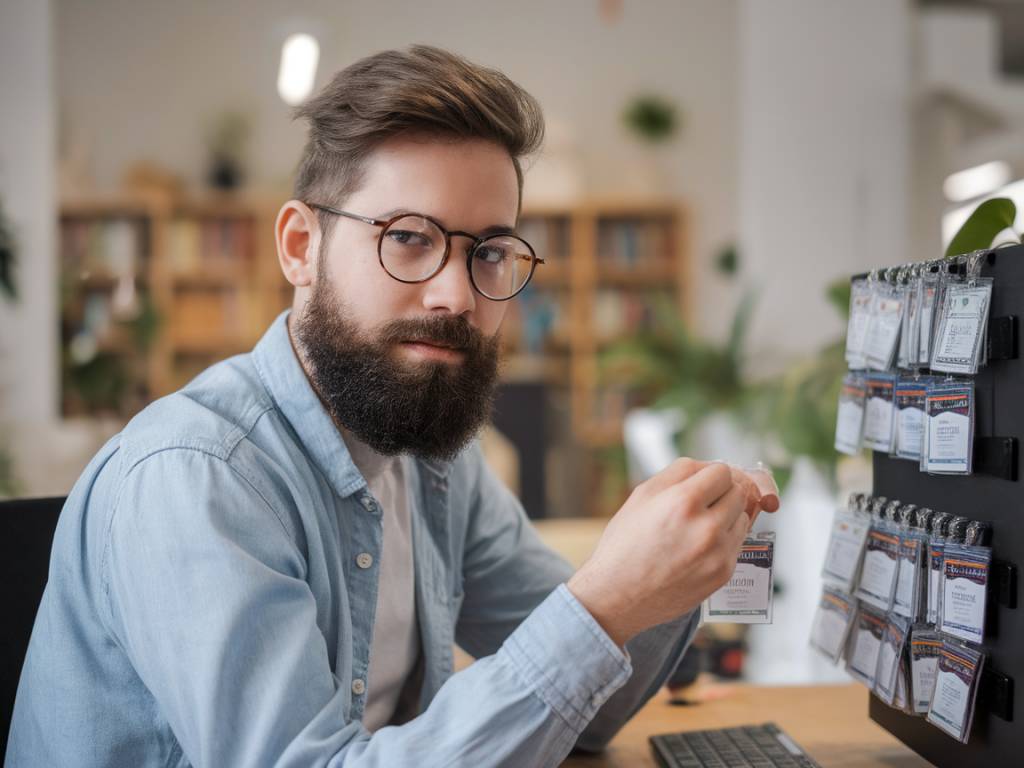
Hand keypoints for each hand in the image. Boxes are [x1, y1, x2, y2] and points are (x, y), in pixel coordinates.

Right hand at [567, 458, 778, 647]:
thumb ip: (679, 472)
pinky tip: (698, 548)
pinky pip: (737, 544)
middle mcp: (706, 527)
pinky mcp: (723, 574)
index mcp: (682, 502)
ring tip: (697, 528)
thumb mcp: (641, 495)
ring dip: (726, 517)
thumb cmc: (625, 545)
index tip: (702, 484)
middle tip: (700, 504)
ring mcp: (718, 553)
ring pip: (742, 518)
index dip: (710, 475)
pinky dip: (723, 541)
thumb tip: (708, 466)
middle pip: (737, 493)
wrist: (618, 596)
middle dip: (721, 494)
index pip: (723, 472)